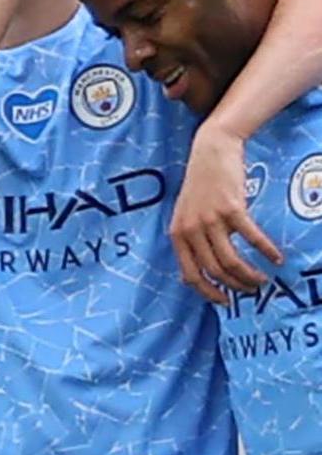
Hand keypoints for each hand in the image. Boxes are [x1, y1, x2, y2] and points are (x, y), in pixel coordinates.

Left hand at [171, 125, 280, 304]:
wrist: (210, 151)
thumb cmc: (200, 185)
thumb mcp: (185, 214)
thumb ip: (190, 240)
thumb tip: (196, 275)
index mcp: (177, 234)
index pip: (189, 275)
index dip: (208, 293)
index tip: (225, 302)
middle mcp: (190, 229)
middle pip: (215, 271)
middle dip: (235, 286)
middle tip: (252, 290)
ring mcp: (210, 219)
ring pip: (231, 261)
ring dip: (250, 275)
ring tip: (263, 279)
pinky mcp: (231, 209)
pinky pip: (251, 238)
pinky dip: (266, 251)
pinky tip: (277, 258)